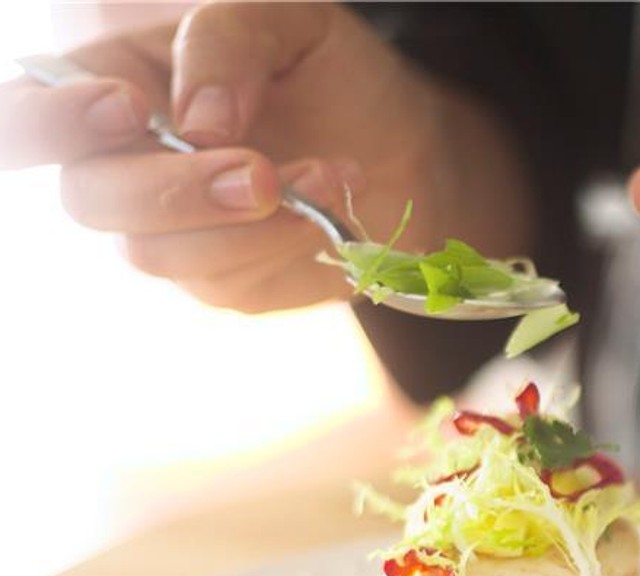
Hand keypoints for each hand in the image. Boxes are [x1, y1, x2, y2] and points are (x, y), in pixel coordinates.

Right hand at [0, 3, 528, 314]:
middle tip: (258, 170)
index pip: (26, 118)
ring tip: (326, 174)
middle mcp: (123, 167)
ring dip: (247, 223)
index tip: (130, 108)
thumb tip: (200, 119)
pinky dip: (286, 243)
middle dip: (173, 190)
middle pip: (91, 199)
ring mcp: (172, 235)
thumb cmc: (324, 73)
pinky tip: (331, 204)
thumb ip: (228, 42)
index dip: (48, 125)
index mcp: (108, 86)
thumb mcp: (288, 22)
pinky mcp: (227, 283)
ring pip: (160, 253)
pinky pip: (232, 282)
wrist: (400, 145)